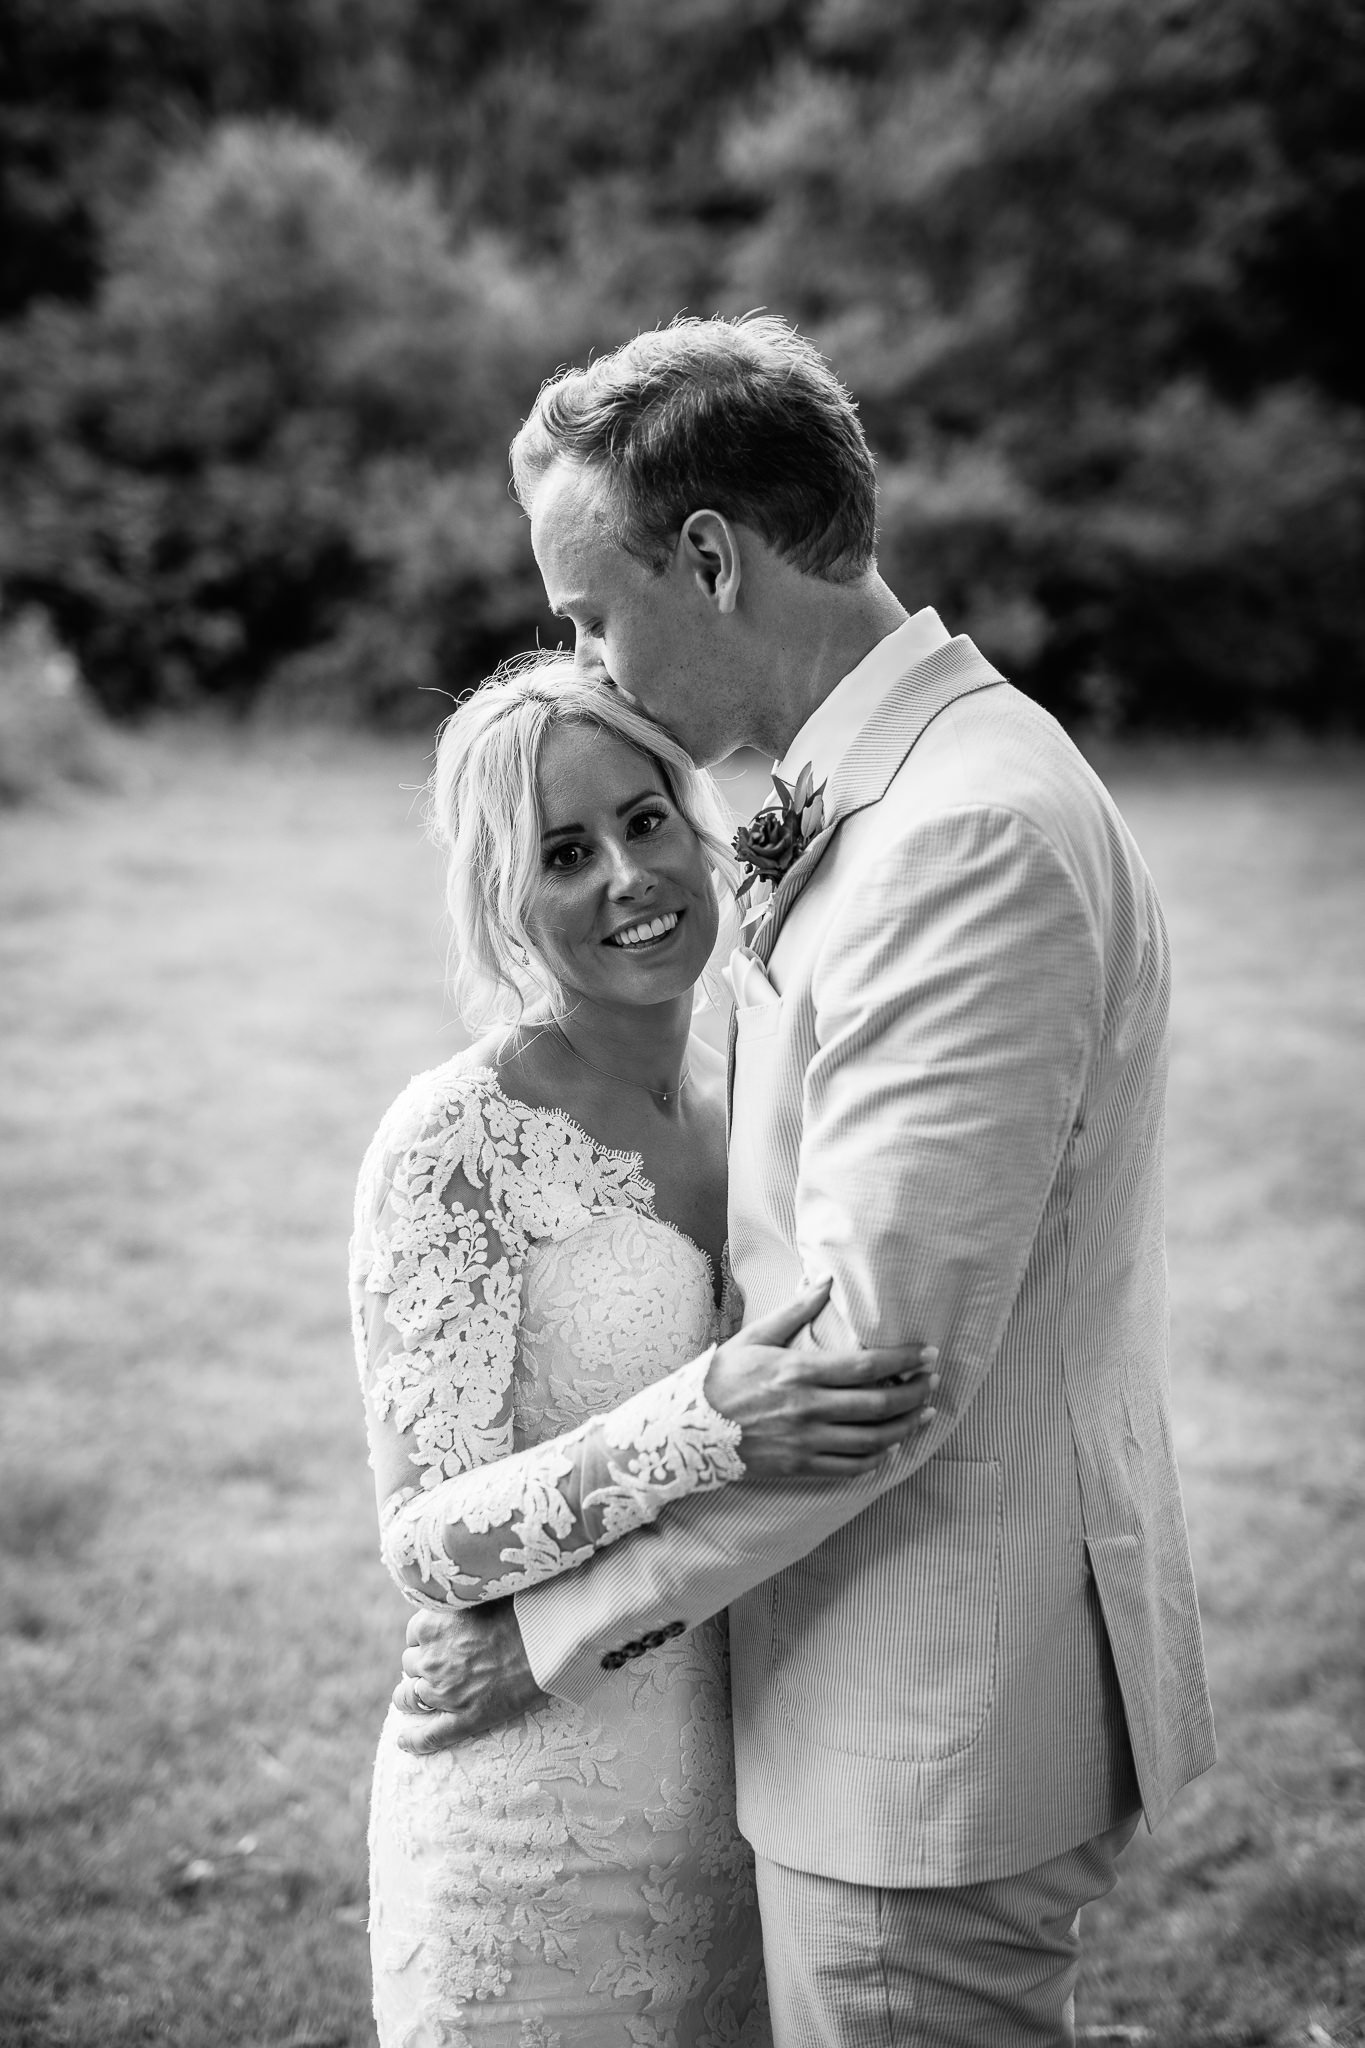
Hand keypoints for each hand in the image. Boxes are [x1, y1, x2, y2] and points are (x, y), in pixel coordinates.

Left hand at [392, 1600, 547, 1753]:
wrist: (546, 1642)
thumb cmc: (521, 1609)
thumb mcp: (480, 1592)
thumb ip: (461, 1597)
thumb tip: (460, 1595)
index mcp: (431, 1624)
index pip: (414, 1633)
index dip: (426, 1638)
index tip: (439, 1639)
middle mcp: (431, 1659)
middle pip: (410, 1663)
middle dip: (421, 1664)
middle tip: (440, 1664)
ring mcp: (444, 1692)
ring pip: (408, 1697)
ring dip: (410, 1696)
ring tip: (417, 1697)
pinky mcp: (464, 1719)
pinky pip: (429, 1736)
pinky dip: (413, 1741)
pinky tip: (404, 1741)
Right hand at [705, 1276, 938, 1478]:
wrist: (685, 1428)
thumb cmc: (720, 1378)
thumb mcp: (754, 1337)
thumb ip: (795, 1311)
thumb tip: (825, 1282)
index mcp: (800, 1370)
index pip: (868, 1366)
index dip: (905, 1360)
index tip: (928, 1354)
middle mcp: (808, 1407)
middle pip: (879, 1404)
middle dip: (915, 1393)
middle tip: (934, 1383)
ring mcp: (804, 1440)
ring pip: (871, 1439)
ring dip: (905, 1427)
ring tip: (924, 1415)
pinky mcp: (798, 1466)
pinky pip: (848, 1468)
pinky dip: (875, 1461)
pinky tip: (889, 1449)